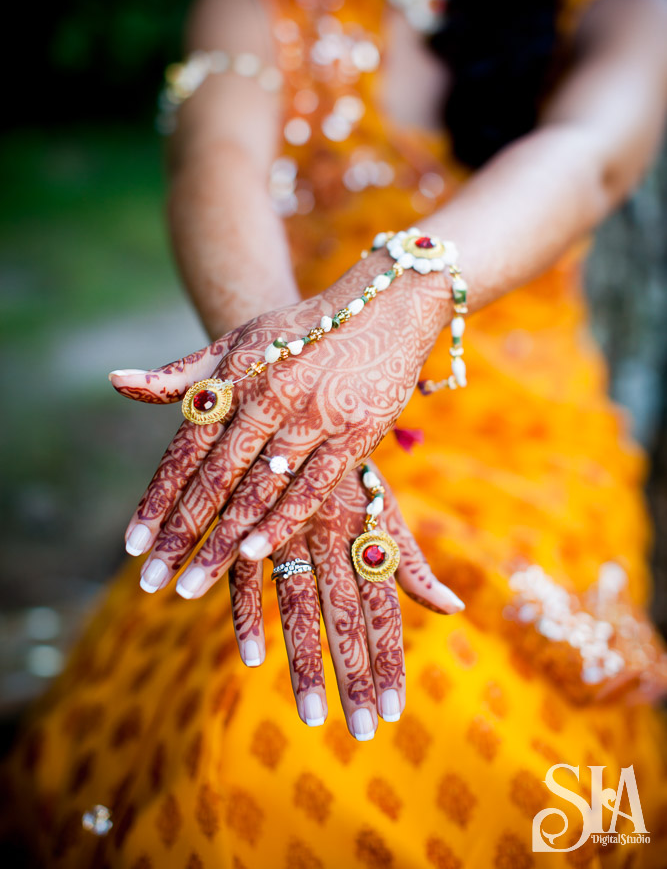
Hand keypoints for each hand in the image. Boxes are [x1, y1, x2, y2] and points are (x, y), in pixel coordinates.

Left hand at [110, 250, 448, 593]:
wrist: (386, 305)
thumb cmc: (302, 329)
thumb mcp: (239, 341)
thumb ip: (183, 373)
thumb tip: (117, 382)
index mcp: (234, 375)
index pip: (185, 448)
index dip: (158, 498)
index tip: (133, 545)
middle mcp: (268, 395)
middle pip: (215, 477)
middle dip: (182, 533)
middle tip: (154, 580)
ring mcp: (313, 414)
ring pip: (258, 488)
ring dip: (224, 540)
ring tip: (194, 584)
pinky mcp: (355, 431)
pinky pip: (312, 484)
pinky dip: (282, 520)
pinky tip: (255, 554)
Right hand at [226, 468, 463, 738]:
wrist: (299, 410)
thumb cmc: (348, 473)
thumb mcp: (382, 511)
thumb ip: (411, 564)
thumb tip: (456, 609)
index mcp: (366, 533)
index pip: (383, 608)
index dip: (389, 658)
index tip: (394, 711)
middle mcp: (331, 535)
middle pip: (345, 615)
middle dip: (354, 675)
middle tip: (363, 730)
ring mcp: (287, 530)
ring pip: (298, 605)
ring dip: (303, 662)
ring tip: (311, 717)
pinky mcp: (245, 524)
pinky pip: (245, 576)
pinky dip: (246, 615)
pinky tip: (252, 659)